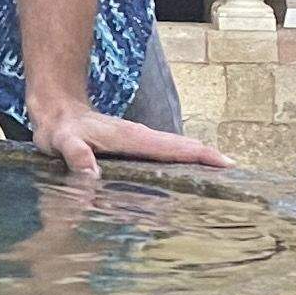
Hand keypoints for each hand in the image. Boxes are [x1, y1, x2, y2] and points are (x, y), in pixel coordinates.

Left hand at [25, 101, 235, 188]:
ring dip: (201, 165)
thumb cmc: (61, 129)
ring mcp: (141, 144)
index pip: (175, 146)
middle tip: (239, 181)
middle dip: (212, 162)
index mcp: (134, 138)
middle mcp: (143, 139)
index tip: (229, 165)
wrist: (56, 110)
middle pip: (185, 149)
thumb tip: (91, 175)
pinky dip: (184, 166)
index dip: (202, 155)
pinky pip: (166, 158)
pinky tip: (191, 183)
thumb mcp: (64, 142)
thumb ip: (77, 156)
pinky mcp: (136, 149)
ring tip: (226, 185)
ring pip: (178, 153)